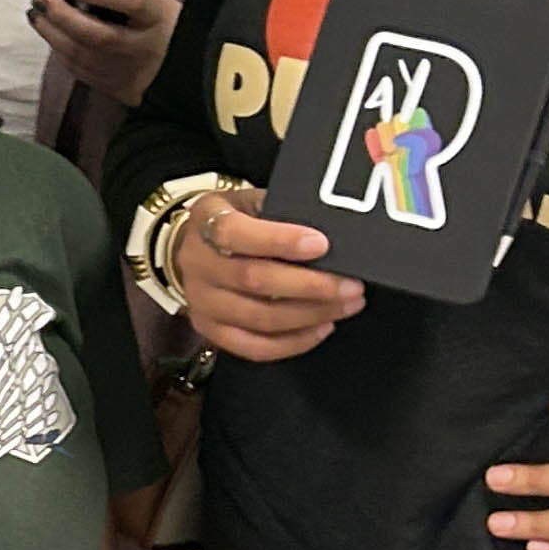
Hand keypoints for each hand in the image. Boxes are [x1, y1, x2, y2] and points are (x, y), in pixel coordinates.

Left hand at [30, 0, 179, 103]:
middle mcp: (144, 48)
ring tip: (37, 16)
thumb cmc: (167, 26)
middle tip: (41, 1)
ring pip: (84, 57)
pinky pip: (82, 71)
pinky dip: (63, 54)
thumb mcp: (159, 3)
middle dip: (64, 18)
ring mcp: (129, 72)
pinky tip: (53, 38)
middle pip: (99, 36)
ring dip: (54, 36)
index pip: (135, 4)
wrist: (190, 70)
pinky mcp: (117, 89)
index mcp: (160, 18)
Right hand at [173, 183, 362, 363]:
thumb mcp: (252, 202)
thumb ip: (284, 213)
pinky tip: (321, 327)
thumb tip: (334, 234)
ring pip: (259, 318)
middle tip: (350, 285)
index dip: (280, 240)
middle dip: (310, 285)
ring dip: (310, 315)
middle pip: (253, 281)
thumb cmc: (236, 222)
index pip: (236, 234)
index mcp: (206, 221)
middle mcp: (197, 263)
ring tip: (346, 305)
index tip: (321, 244)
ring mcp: (201, 301)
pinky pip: (254, 347)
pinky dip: (293, 342)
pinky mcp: (211, 330)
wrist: (198, 247)